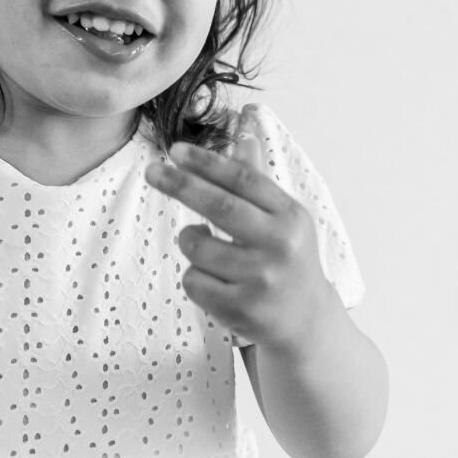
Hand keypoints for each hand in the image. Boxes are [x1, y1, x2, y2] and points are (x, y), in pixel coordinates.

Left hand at [145, 109, 333, 351]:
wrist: (306, 322)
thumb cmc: (287, 260)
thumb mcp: (282, 219)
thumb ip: (256, 181)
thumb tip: (243, 134)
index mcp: (290, 216)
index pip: (244, 180)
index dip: (207, 163)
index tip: (175, 150)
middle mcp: (279, 246)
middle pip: (219, 206)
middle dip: (181, 185)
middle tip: (152, 171)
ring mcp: (261, 280)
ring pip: (197, 247)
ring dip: (191, 242)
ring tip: (208, 250)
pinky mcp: (241, 310)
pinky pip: (193, 281)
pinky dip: (195, 277)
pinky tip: (216, 282)